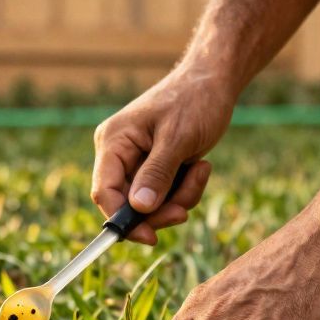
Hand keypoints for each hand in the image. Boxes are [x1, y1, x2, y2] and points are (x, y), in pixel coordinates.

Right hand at [91, 69, 231, 243]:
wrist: (214, 82)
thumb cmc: (195, 101)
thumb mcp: (177, 138)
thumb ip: (157, 173)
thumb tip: (139, 209)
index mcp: (113, 142)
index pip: (105, 192)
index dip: (123, 219)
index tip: (150, 237)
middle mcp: (119, 154)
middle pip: (128, 204)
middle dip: (161, 209)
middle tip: (185, 210)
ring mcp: (137, 162)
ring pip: (150, 204)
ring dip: (179, 197)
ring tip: (201, 170)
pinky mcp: (155, 168)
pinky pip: (165, 195)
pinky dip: (185, 189)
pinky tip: (200, 167)